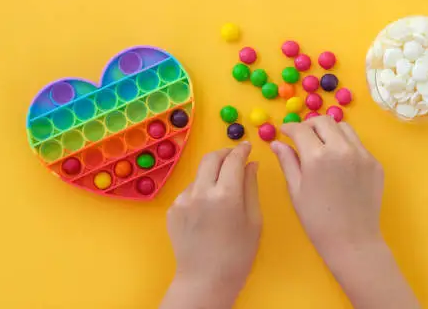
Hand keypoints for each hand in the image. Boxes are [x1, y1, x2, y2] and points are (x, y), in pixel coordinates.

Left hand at [161, 142, 261, 308]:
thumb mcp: (254, 221)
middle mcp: (201, 192)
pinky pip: (189, 192)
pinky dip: (200, 192)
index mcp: (226, 194)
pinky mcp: (173, 210)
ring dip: (212, 174)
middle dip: (224, 153)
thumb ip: (251, 187)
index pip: (234, 159)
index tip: (247, 147)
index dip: (242, 150)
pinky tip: (208, 210)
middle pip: (211, 158)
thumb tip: (251, 164)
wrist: (205, 281)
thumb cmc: (237, 255)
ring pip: (200, 175)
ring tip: (223, 191)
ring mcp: (183, 200)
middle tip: (234, 157)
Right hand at [271, 117, 419, 307]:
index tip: (284, 131)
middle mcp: (341, 149)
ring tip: (321, 144)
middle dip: (309, 125)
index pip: (301, 129)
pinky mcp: (375, 163)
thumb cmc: (317, 219)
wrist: (352, 241)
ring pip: (344, 127)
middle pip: (324, 121)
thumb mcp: (296, 190)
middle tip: (301, 135)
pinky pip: (358, 144)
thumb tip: (276, 143)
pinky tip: (338, 160)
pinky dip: (345, 144)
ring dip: (329, 130)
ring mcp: (362, 154)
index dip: (289, 127)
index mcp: (317, 157)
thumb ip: (287, 161)